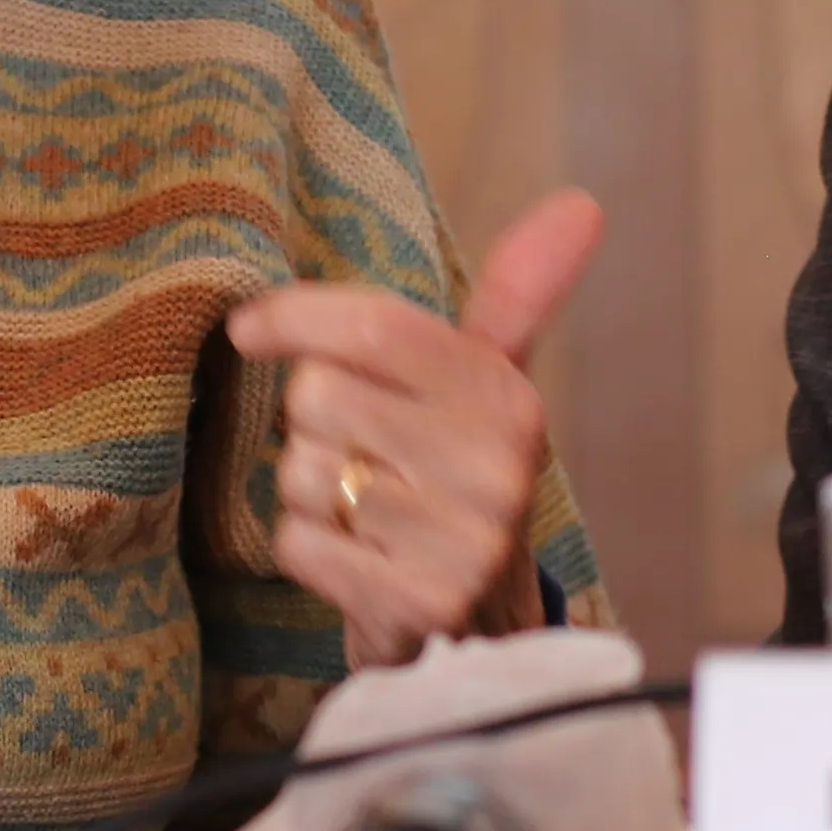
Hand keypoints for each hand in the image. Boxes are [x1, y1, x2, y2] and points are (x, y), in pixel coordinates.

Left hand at [227, 189, 598, 665]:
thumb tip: (583, 203)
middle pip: (318, 397)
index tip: (248, 328)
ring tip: (368, 512)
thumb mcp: (489, 386)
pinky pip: (299, 544)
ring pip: (303, 473)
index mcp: (506, 397)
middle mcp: (494, 466)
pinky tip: (360, 559)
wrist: (480, 627)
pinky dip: (310, 550)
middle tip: (362, 454)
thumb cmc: (460, 478)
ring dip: (313, 493)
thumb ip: (517, 295)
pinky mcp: (416, 605)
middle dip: (317, 425)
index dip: (294, 317)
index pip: (373, 324)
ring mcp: (460, 542)